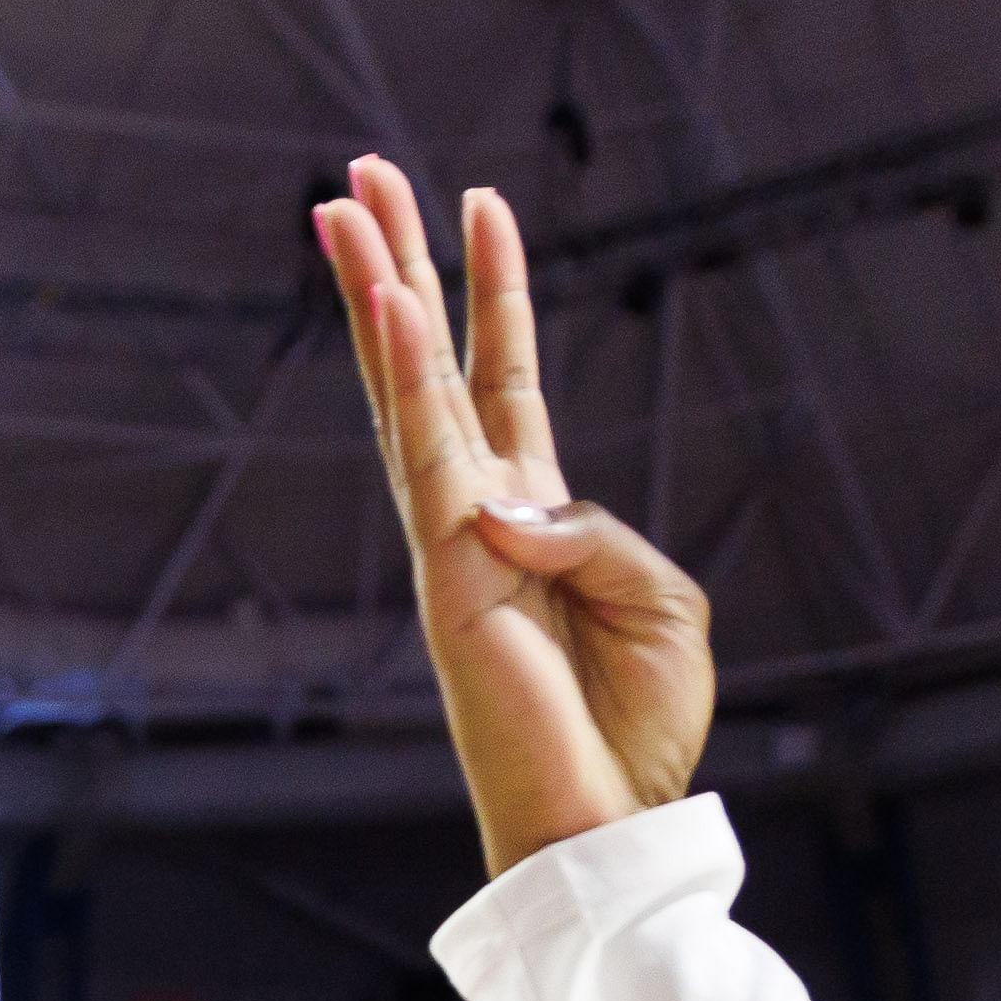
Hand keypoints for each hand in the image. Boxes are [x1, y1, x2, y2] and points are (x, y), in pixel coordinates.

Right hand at [313, 158, 716, 876]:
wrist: (606, 824)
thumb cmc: (635, 726)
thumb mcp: (656, 596)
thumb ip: (593, 526)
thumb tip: (508, 498)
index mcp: (532, 517)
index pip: (502, 380)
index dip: (495, 291)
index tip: (483, 201)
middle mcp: (478, 516)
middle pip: (426, 365)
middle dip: (395, 266)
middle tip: (358, 176)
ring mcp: (452, 541)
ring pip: (404, 391)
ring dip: (376, 291)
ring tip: (344, 205)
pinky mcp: (449, 572)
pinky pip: (423, 454)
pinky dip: (406, 374)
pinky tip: (391, 303)